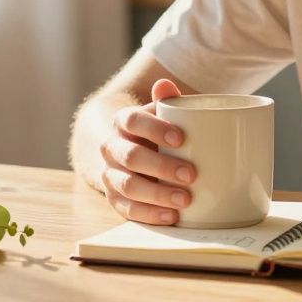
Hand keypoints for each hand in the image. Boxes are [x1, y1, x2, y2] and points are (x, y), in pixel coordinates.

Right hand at [99, 78, 196, 224]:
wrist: (131, 150)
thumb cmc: (157, 131)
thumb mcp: (162, 113)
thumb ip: (167, 101)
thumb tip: (165, 85)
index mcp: (122, 121)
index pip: (132, 121)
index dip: (155, 129)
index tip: (181, 139)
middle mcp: (111, 147)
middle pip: (131, 157)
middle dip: (161, 167)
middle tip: (191, 174)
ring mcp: (110, 175)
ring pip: (128, 186)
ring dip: (158, 194)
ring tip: (185, 200)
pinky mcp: (115, 199)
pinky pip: (128, 210)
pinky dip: (151, 214)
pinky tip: (172, 217)